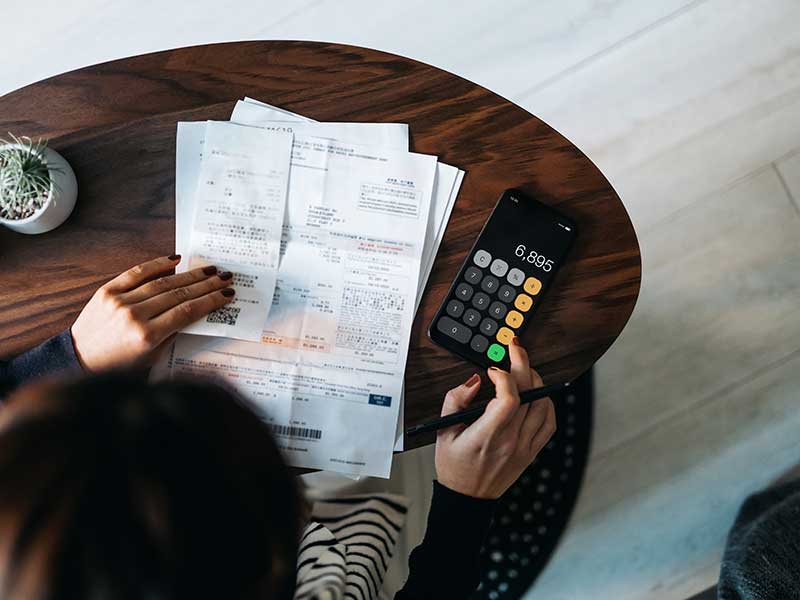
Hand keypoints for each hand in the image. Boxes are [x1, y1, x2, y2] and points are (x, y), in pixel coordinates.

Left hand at [70, 255, 234, 371]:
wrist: (80, 359)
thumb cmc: (118, 364)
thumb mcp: (152, 357)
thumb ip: (173, 333)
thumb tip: (196, 311)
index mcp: (147, 336)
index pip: (187, 312)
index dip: (210, 301)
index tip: (227, 295)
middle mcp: (134, 316)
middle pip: (179, 294)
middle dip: (206, 285)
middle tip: (225, 277)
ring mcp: (120, 301)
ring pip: (163, 282)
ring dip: (190, 275)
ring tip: (209, 269)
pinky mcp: (107, 291)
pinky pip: (136, 273)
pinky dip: (157, 264)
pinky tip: (176, 260)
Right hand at [435, 338, 555, 498]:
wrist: (467, 499)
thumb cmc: (454, 465)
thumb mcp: (443, 431)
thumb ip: (455, 400)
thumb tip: (475, 380)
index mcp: (486, 436)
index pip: (508, 399)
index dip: (504, 376)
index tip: (492, 369)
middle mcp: (510, 441)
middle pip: (528, 394)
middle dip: (522, 363)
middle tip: (515, 348)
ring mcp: (524, 447)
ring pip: (543, 404)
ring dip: (536, 381)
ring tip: (524, 370)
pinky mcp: (532, 451)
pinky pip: (549, 422)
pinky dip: (547, 403)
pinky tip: (537, 394)